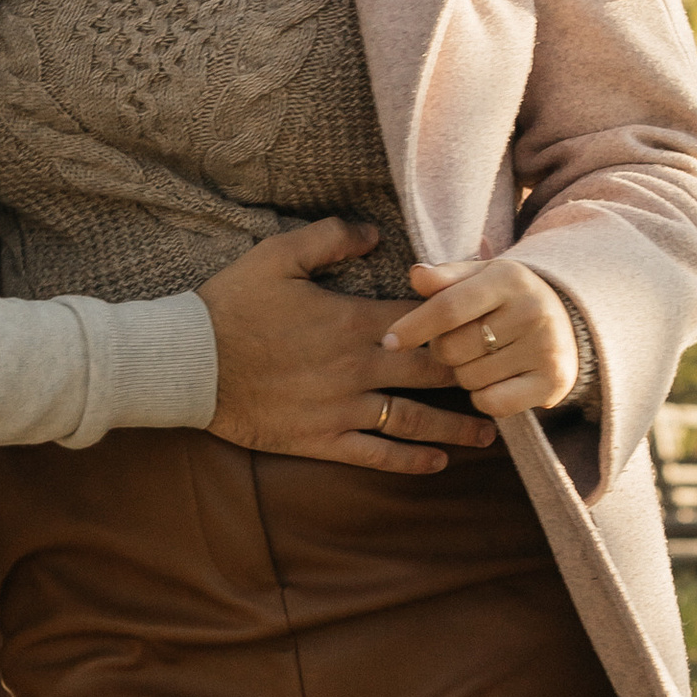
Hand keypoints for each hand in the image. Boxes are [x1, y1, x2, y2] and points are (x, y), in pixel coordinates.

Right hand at [200, 220, 502, 469]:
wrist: (189, 363)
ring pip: (415, 419)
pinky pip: (376, 454)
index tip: (492, 321)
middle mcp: (359, 367)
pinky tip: (436, 463)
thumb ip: (331, 238)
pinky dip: (409, 460)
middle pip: (434, 372)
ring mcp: (342, 408)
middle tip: (507, 380)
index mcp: (354, 321)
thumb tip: (376, 234)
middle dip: (475, 375)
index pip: (426, 319)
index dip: (463, 319)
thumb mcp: (277, 255)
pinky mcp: (322, 439)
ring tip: (489, 434)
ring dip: (456, 427)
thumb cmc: (231, 305)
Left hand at [381, 256, 578, 414]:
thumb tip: (416, 276)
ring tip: (487, 356)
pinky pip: (492, 403)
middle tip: (462, 341)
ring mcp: (546, 348)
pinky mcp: (554, 381)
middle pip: (452, 349)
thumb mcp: (478, 276)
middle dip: (443, 350)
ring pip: (469, 379)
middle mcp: (532, 311)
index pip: (448, 307)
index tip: (388, 342)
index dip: (413, 327)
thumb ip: (444, 277)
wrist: (570, 318)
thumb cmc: (506, 297)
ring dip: (465, 373)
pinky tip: (498, 378)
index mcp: (508, 278)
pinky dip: (485, 397)